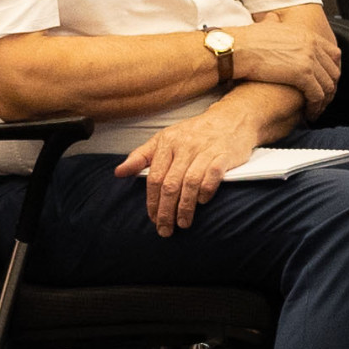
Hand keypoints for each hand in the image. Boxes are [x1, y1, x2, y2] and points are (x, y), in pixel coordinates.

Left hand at [116, 101, 270, 232]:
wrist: (230, 119)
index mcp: (166, 142)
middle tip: (165, 229)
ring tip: (183, 223)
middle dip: (166, 211)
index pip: (154, 177)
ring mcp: (204, 150)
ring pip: (190, 183)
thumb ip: (141, 156)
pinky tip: (202, 203)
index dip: (152, 201)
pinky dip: (206, 191)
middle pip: (170, 184)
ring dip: (185, 207)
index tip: (152, 218)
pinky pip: (212, 176)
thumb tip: (118, 172)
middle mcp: (184, 146)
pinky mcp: (223, 155)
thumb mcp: (164, 139)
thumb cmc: (193, 133)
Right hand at [244, 25, 346, 107]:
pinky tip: (308, 113)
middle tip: (322, 101)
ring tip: (315, 111)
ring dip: (323, 101)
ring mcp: (309, 59)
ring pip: (327, 85)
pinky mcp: (303, 74)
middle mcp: (312, 45)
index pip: (333, 54)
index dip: (331, 71)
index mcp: (306, 35)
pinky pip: (317, 95)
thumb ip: (277, 27)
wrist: (237, 48)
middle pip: (333, 71)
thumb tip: (273, 20)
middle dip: (330, 89)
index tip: (325, 82)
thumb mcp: (268, 27)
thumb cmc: (245, 41)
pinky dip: (315, 106)